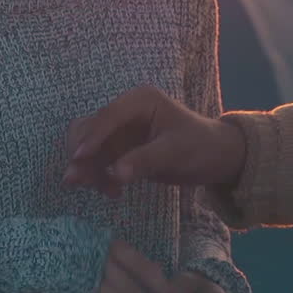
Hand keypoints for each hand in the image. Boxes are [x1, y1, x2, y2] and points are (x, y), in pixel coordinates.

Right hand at [62, 87, 246, 191]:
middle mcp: (125, 110)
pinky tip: (113, 191)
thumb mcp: (175, 153)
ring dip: (89, 168)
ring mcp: (120, 129)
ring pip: (89, 146)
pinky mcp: (120, 148)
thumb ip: (144, 161)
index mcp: (140, 100)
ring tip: (106, 191)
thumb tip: (115, 174)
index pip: (107, 116)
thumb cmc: (199, 147)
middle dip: (83, 155)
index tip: (78, 159)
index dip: (91, 137)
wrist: (215, 157)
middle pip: (89, 128)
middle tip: (81, 182)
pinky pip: (98, 160)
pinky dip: (98, 175)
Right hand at [96, 239, 186, 292]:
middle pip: (130, 291)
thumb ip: (132, 263)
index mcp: (115, 248)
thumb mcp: (112, 249)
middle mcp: (102, 263)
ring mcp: (88, 280)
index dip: (162, 288)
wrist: (54, 253)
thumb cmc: (90, 251)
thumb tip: (160, 274)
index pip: (143, 268)